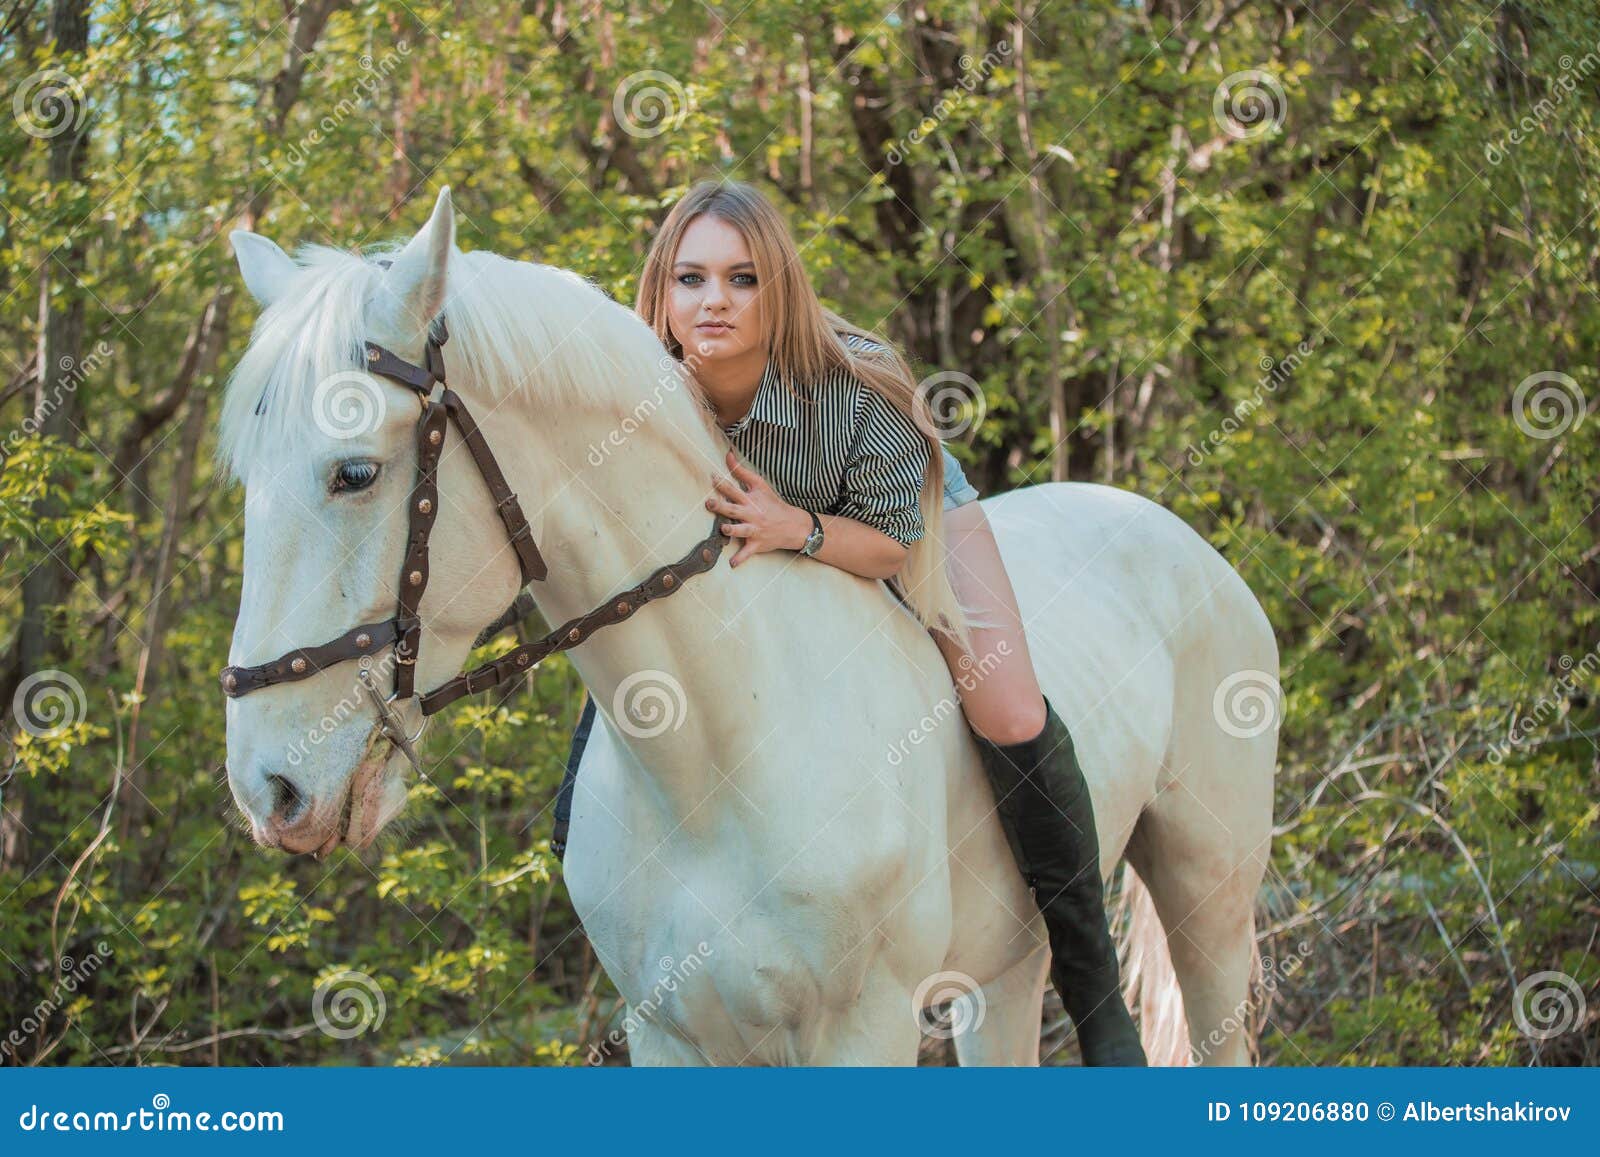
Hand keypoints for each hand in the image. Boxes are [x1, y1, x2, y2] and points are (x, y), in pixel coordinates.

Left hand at [707, 449, 811, 566]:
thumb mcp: (760, 485)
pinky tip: (732, 564)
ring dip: (732, 530)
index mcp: (750, 500)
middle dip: (722, 507)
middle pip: (734, 509)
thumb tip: (728, 454)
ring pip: (741, 531)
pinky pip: (748, 553)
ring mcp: (754, 530)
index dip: (723, 484)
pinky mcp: (757, 544)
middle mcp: (751, 514)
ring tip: (724, 529)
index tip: (712, 477)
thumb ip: (742, 471)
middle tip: (710, 503)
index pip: (735, 490)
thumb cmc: (772, 504)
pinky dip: (740, 559)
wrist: (792, 525)